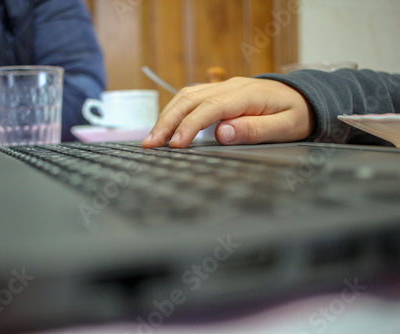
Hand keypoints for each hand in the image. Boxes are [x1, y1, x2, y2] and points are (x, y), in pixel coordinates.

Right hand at [141, 77, 314, 147]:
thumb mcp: (286, 127)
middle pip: (190, 99)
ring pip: (186, 96)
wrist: (304, 96)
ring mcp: (223, 87)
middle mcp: (230, 87)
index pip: (210, 108)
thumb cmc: (297, 114)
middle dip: (167, 122)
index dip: (189, 126)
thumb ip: (255, 129)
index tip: (175, 145)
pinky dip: (174, 111)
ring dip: (166, 116)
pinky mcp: (218, 92)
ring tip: (151, 138)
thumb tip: (222, 133)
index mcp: (247, 95)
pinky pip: (191, 97)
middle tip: (150, 144)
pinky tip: (166, 126)